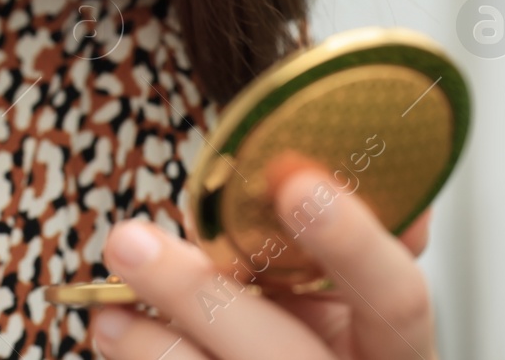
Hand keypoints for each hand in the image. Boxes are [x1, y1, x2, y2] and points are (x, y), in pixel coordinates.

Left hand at [89, 166, 436, 359]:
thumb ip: (316, 242)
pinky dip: (145, 358)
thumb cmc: (316, 332)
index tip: (296, 183)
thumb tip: (291, 164)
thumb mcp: (340, 292)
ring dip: (152, 344)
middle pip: (285, 354)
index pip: (397, 297)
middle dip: (200, 296)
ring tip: (107, 310)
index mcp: (396, 343)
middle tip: (129, 241)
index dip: (353, 244)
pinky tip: (114, 333)